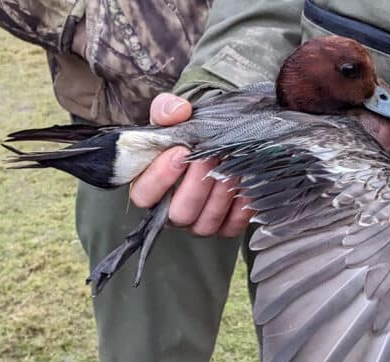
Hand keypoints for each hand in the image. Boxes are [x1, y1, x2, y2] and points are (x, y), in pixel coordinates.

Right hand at [129, 93, 252, 236]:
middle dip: (196, 184)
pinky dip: (241, 206)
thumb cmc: (187, 132)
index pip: (144, 195)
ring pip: (206, 222)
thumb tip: (177, 112)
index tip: (179, 152)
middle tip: (209, 156)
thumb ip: (166, 109)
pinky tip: (245, 182)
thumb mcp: (172, 115)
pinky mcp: (224, 226)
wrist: (216, 138)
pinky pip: (232, 226)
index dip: (160, 177)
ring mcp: (198, 222)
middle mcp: (171, 211)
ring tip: (229, 164)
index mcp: (149, 187)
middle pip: (179, 214)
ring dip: (220, 193)